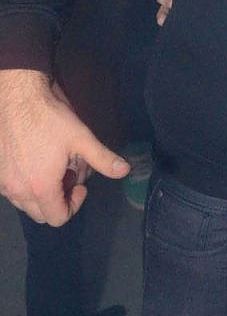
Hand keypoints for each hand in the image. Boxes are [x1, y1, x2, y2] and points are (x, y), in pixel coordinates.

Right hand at [0, 71, 129, 224]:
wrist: (17, 97)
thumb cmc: (50, 118)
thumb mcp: (81, 138)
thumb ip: (103, 158)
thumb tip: (124, 170)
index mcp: (41, 187)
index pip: (58, 218)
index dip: (75, 205)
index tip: (81, 185)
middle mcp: (18, 191)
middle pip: (42, 215)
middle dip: (59, 202)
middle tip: (68, 177)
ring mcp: (3, 183)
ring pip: (25, 205)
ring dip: (42, 196)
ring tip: (53, 170)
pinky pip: (11, 192)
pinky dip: (25, 186)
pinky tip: (35, 164)